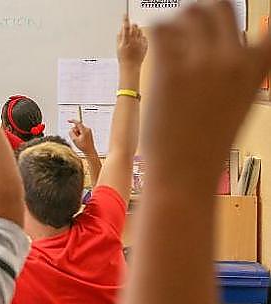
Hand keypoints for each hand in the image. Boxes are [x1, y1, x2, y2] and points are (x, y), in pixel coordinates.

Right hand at [68, 120, 97, 154]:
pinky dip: (79, 134)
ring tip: (80, 140)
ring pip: (79, 129)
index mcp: (85, 130)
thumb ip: (71, 133)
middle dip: (75, 131)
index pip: (78, 123)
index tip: (68, 120)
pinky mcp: (88, 132)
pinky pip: (81, 131)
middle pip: (77, 127)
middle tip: (77, 138)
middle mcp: (87, 129)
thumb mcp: (74, 140)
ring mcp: (89, 130)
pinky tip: (81, 139)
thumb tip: (71, 129)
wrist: (90, 150)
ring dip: (77, 134)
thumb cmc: (83, 146)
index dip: (72, 121)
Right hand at [117, 15, 147, 67]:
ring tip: (133, 38)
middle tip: (130, 28)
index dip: (125, 20)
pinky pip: (144, 37)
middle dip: (132, 26)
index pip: (125, 27)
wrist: (131, 67)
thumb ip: (120, 37)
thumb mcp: (118, 47)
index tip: (125, 15)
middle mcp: (134, 41)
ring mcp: (141, 43)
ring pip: (140, 31)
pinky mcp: (145, 45)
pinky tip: (138, 43)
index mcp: (126, 41)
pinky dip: (141, 37)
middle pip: (135, 27)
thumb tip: (122, 29)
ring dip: (137, 31)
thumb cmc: (123, 58)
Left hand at [144, 2, 270, 171]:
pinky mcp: (171, 69)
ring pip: (188, 14)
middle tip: (185, 39)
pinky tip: (156, 55)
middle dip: (199, 17)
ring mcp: (203, 62)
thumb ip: (238, 69)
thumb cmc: (207, 140)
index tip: (218, 35)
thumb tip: (225, 43)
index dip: (233, 25)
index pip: (262, 25)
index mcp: (258, 66)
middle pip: (217, 7)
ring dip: (176, 26)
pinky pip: (161, 29)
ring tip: (170, 52)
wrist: (185, 173)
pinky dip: (156, 36)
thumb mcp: (239, 100)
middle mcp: (235, 58)